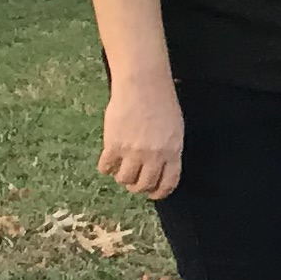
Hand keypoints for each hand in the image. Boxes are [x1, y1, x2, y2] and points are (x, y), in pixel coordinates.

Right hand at [99, 76, 184, 201]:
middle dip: (137, 187)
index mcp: (173, 151)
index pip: (168, 183)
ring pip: (124, 179)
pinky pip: (106, 168)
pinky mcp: (113, 145)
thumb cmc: (161, 103)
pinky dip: (106, 167)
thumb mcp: (174, 129)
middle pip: (143, 185)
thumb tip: (159, 168)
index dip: (159, 192)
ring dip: (121, 176)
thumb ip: (168, 150)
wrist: (143, 85)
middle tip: (133, 181)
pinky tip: (108, 159)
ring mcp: (133, 151)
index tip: (152, 194)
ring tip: (121, 167)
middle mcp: (154, 155)